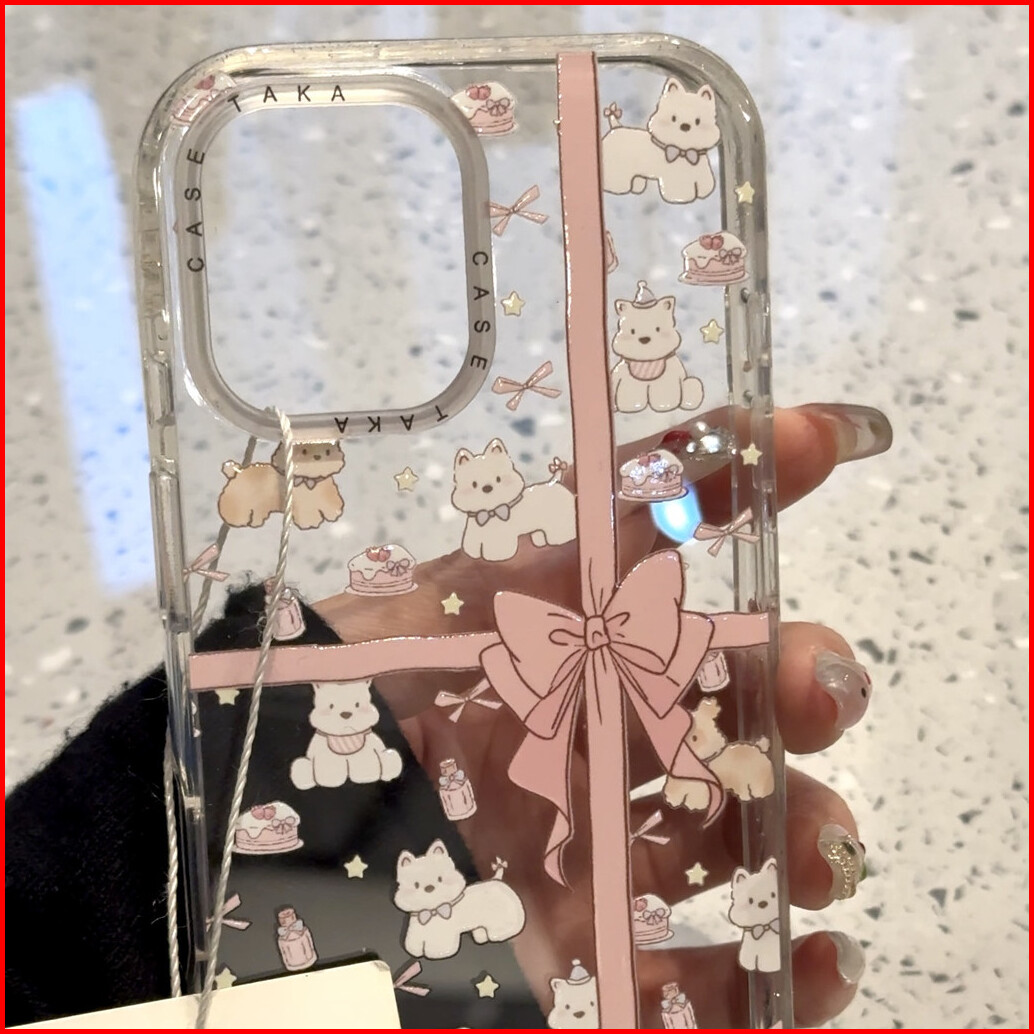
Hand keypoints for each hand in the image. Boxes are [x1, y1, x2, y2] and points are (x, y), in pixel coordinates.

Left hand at [314, 402, 890, 1028]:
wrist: (279, 841)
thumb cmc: (354, 703)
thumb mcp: (456, 601)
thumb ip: (574, 529)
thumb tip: (726, 426)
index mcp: (552, 628)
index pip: (657, 538)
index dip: (741, 481)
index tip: (824, 439)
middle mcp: (583, 724)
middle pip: (718, 699)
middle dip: (792, 681)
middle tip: (820, 685)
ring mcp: (586, 840)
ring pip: (727, 834)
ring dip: (802, 830)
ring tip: (825, 847)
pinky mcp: (579, 946)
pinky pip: (687, 977)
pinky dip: (768, 979)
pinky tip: (819, 961)